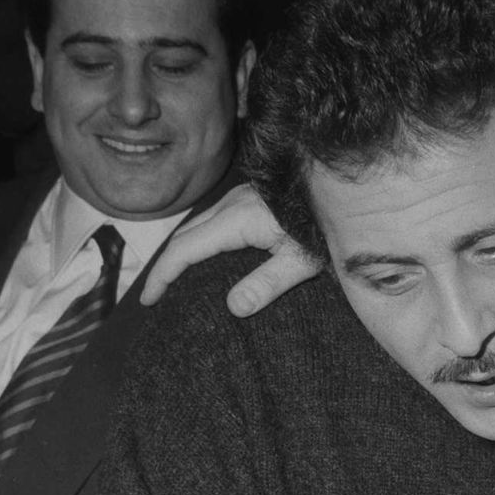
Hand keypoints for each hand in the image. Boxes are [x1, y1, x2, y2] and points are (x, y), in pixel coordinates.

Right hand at [139, 183, 322, 314]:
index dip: (163, 275)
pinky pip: (214, 219)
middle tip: (154, 293)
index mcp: (237, 219)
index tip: (149, 299)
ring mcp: (242, 197)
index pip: (186, 249)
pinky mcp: (252, 198)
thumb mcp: (301, 262)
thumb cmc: (325, 228)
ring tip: (173, 276)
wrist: (345, 187)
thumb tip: (233, 308)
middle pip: (186, 235)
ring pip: (198, 224)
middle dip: (166, 264)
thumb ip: (268, 284)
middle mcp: (233, 203)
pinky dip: (200, 239)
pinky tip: (206, 254)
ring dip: (182, 249)